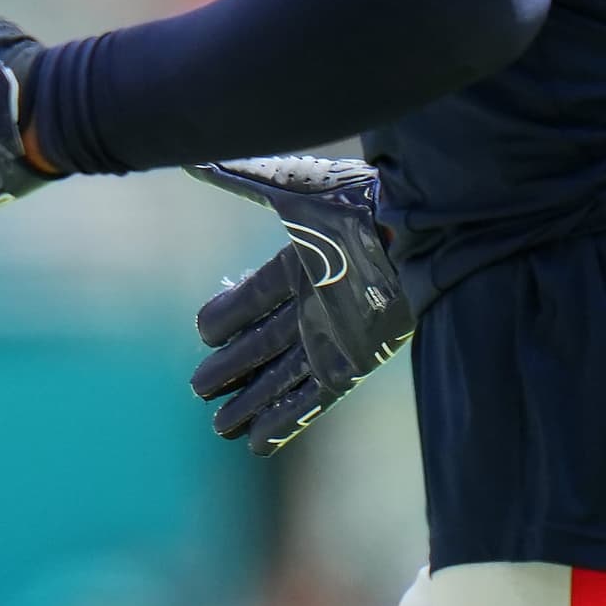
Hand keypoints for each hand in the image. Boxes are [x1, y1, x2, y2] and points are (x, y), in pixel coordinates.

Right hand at [185, 155, 410, 455]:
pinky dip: (284, 422)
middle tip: (199, 389)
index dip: (225, 317)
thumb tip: (190, 161)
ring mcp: (333, 337)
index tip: (203, 334)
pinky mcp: (353, 363)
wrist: (416, 231)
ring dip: (252, 403)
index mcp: (299, 265)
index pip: (252, 298)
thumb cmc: (355, 205)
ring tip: (220, 427)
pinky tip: (257, 443)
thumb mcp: (288, 191)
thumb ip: (237, 178)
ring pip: (281, 378)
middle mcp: (314, 305)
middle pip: (261, 344)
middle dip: (231, 368)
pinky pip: (311, 400)